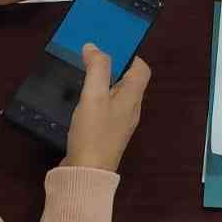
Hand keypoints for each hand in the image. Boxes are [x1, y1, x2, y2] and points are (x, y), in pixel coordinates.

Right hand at [64, 45, 151, 172]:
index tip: (109, 47)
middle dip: (113, 67)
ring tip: (82, 76)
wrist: (86, 174)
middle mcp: (130, 110)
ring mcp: (118, 124)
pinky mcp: (105, 135)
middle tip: (90, 59)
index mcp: (133, 98)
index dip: (130, 55)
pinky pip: (105, 110)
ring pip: (116, 96)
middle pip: (128, 81)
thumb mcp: (94, 96)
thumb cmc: (93, 132)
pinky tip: (80, 101)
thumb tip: (94, 47)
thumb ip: (96, 68)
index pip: (142, 69)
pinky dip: (96, 100)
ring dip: (103, 83)